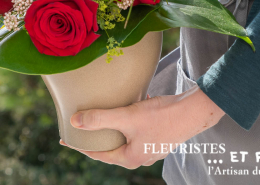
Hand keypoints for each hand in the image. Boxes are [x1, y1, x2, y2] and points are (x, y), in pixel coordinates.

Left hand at [62, 86, 224, 168]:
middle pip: (111, 146)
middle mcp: (139, 156)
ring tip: (100, 114)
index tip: (66, 138)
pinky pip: (135, 128)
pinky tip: (126, 103)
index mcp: (130, 158)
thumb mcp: (127, 117)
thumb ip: (100, 119)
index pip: (98, 153)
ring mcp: (150, 146)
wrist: (193, 112)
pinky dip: (127, 119)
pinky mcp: (157, 134)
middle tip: (80, 125)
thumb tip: (75, 121)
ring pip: (124, 136)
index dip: (81, 144)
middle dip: (96, 135)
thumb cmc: (161, 117)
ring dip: (112, 125)